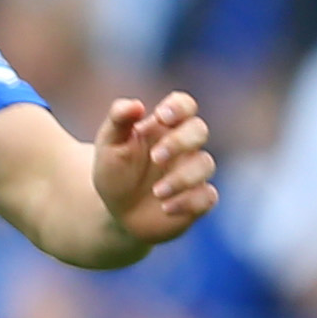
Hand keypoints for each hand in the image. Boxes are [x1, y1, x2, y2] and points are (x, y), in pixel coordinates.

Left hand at [92, 91, 218, 248]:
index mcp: (163, 128)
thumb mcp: (109, 145)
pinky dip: (189, 202)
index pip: (183, 105)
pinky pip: (208, 196)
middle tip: (155, 157)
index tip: (162, 117)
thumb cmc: (115, 172)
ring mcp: (193, 172)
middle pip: (198, 130)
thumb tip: (136, 105)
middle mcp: (183, 147)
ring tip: (156, 192)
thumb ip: (118, 120)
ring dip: (182, 178)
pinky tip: (166, 208)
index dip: (179, 106)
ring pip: (205, 164)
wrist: (115, 212)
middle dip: (180, 141)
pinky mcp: (198, 198)